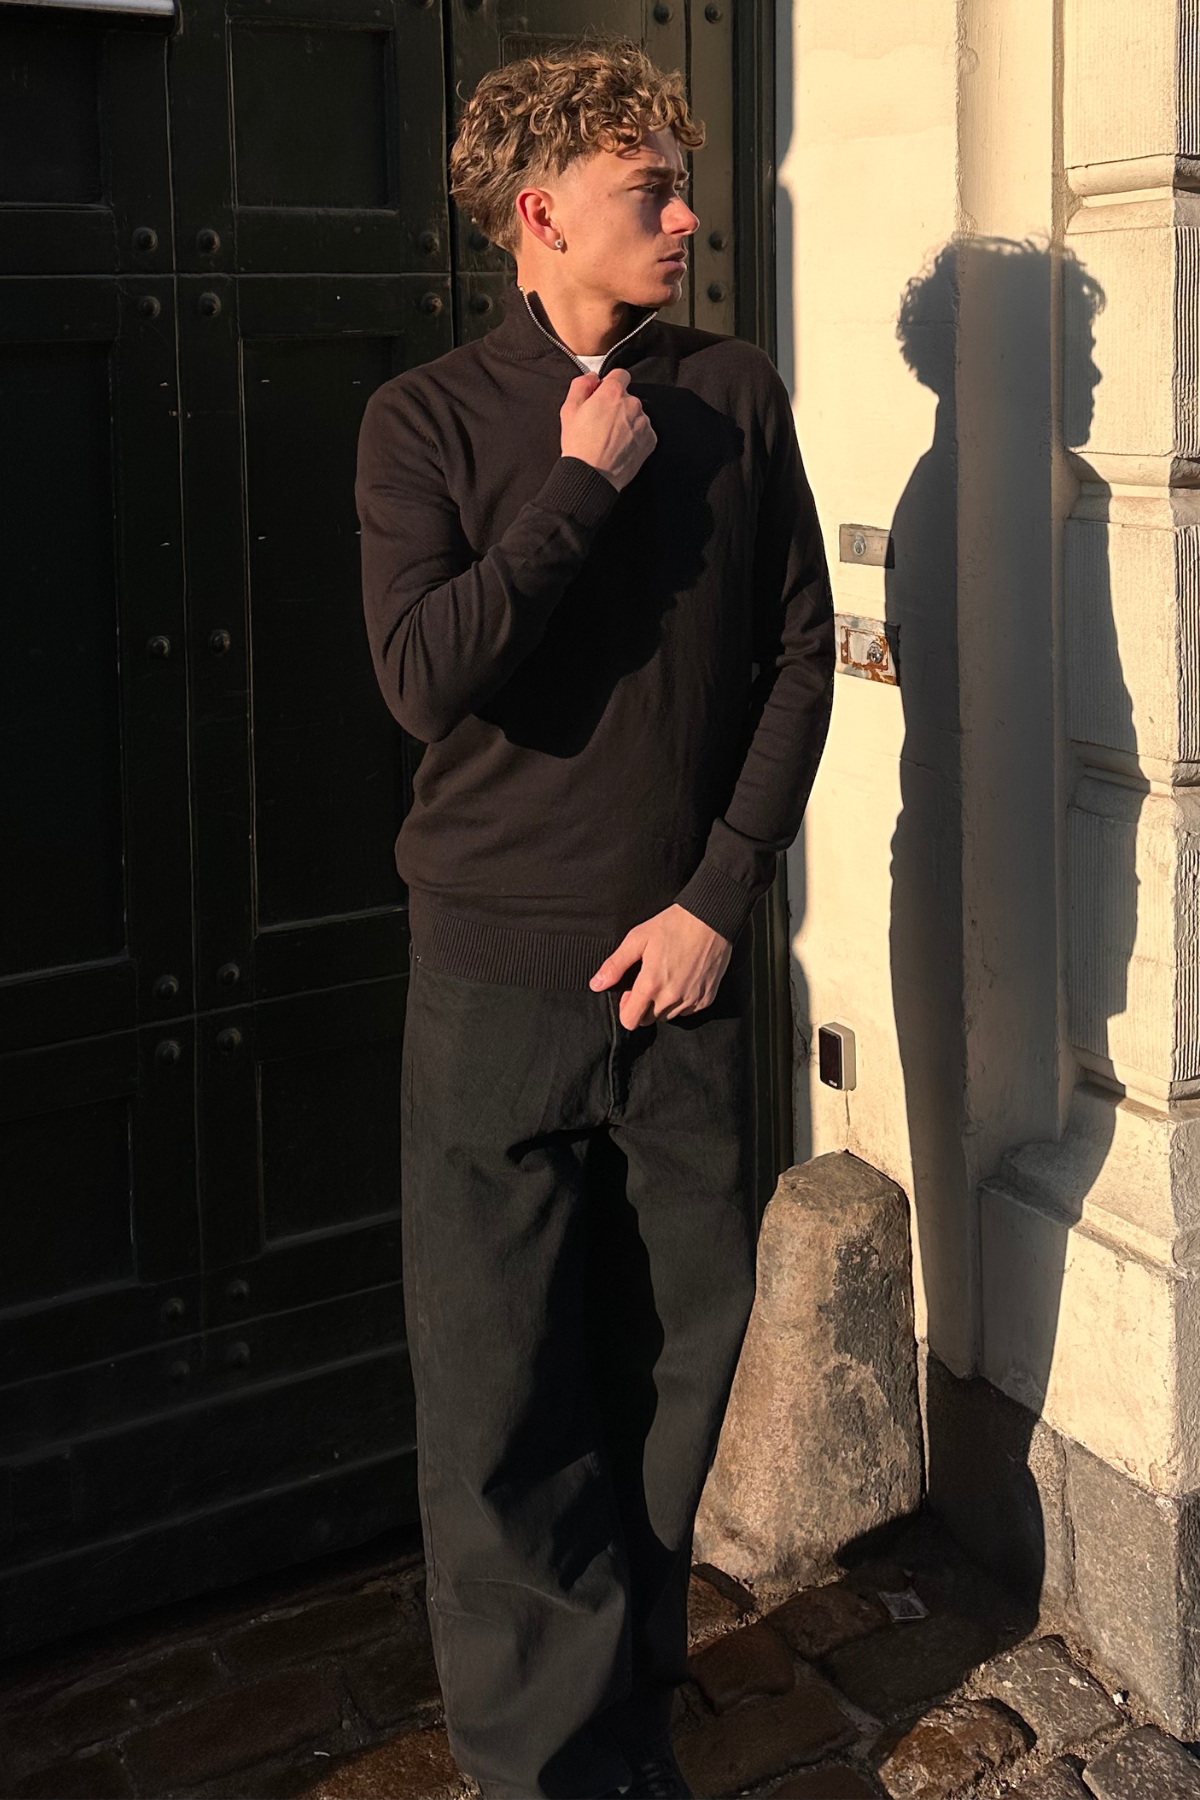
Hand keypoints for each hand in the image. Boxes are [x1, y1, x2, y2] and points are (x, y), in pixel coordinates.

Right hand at [560, 369, 656, 491]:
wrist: (592, 476)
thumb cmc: (579, 445)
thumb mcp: (569, 409)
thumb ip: (581, 385)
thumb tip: (592, 377)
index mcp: (613, 392)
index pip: (620, 374)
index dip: (610, 384)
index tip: (604, 395)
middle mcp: (632, 404)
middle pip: (628, 397)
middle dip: (617, 406)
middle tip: (602, 423)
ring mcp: (644, 422)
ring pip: (636, 415)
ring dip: (627, 422)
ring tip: (611, 439)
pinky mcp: (650, 440)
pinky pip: (644, 432)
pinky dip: (635, 437)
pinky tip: (620, 447)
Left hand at [589, 904, 731, 1029]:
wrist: (710, 919)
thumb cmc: (672, 925)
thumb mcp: (637, 939)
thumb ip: (615, 965)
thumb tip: (596, 985)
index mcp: (651, 984)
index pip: (630, 1021)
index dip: (626, 1009)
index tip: (631, 992)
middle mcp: (671, 997)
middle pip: (649, 1020)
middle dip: (644, 1006)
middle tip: (649, 982)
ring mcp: (691, 999)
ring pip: (668, 1016)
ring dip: (663, 1004)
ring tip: (667, 978)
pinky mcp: (706, 998)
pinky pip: (687, 1011)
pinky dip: (682, 1002)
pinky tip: (683, 980)